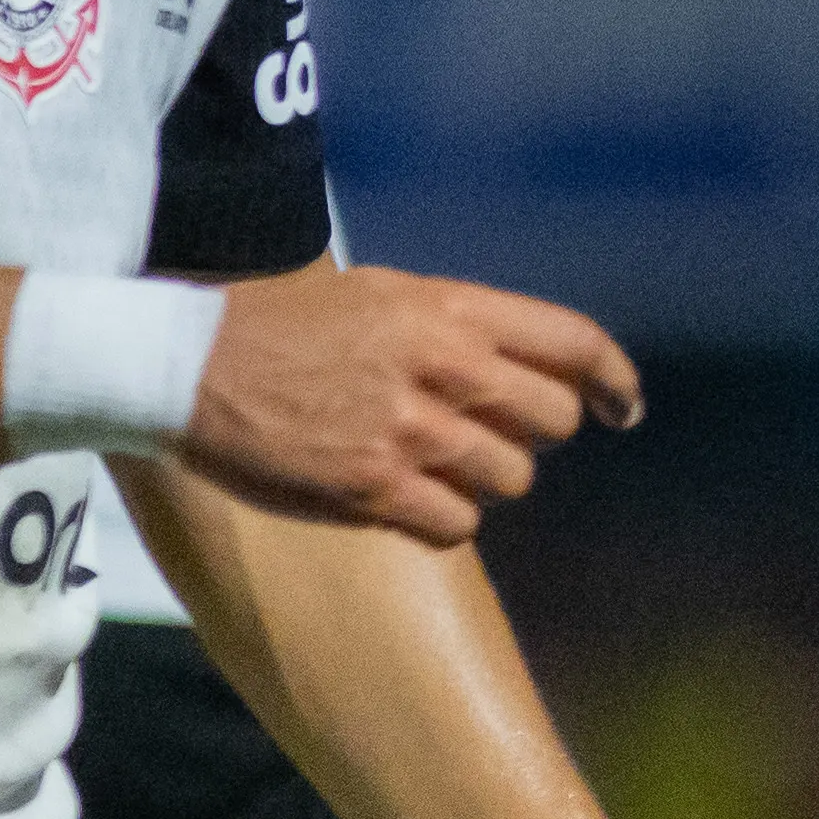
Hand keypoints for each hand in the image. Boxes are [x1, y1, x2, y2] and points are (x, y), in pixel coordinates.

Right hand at [182, 264, 642, 545]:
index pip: (573, 343)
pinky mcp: (373, 489)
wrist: (194, 364)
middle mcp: (444, 368)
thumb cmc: (291, 325)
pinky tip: (408, 498)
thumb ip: (462, 327)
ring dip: (486, 478)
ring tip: (435, 460)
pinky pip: (458, 524)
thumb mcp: (387, 294)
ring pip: (512, 478)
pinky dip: (445, 519)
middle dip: (533, 431)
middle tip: (493, 432)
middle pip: (553, 419)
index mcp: (452, 311)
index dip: (615, 379)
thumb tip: (525, 368)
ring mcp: (412, 432)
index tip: (625, 408)